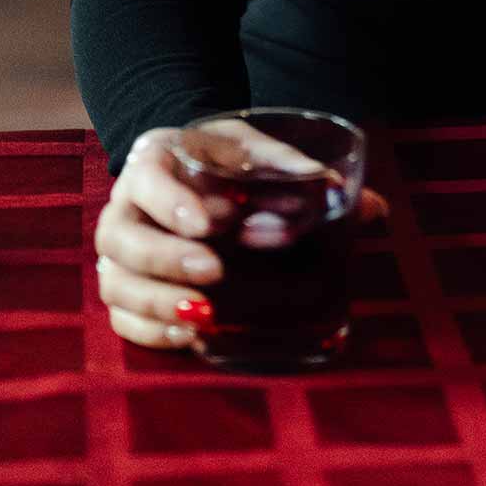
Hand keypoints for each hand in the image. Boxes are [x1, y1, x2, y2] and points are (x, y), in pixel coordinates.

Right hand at [94, 117, 390, 350]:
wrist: (185, 168)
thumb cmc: (219, 160)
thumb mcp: (250, 149)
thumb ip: (295, 169)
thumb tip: (369, 206)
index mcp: (152, 162)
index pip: (147, 180)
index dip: (172, 203)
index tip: (212, 221)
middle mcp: (125, 207)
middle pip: (120, 239)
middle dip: (165, 259)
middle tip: (214, 271)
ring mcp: (120, 253)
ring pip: (117, 284)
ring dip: (157, 303)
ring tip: (203, 315)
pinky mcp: (127, 289)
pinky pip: (122, 319)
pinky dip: (151, 332)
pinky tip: (190, 335)